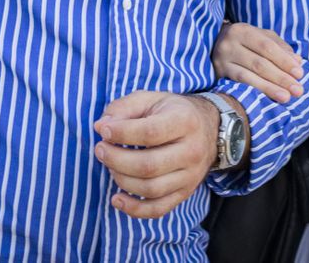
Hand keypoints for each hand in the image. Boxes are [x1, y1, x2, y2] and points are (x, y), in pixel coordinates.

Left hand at [93, 91, 217, 219]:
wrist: (208, 128)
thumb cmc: (172, 112)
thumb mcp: (151, 99)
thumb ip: (125, 107)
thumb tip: (101, 126)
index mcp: (184, 121)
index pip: (149, 133)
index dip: (121, 133)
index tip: (103, 130)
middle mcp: (191, 151)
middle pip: (148, 166)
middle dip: (116, 159)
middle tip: (100, 149)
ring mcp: (190, 176)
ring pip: (151, 189)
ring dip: (121, 180)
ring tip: (110, 166)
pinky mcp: (185, 193)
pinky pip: (158, 209)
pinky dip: (134, 209)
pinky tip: (117, 199)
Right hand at [212, 22, 303, 103]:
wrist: (211, 44)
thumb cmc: (244, 42)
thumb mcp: (261, 37)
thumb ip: (280, 47)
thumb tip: (297, 61)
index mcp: (243, 31)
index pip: (267, 46)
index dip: (284, 61)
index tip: (300, 73)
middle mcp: (229, 43)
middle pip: (259, 63)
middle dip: (281, 78)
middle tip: (298, 90)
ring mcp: (221, 60)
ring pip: (248, 76)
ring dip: (269, 88)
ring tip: (286, 97)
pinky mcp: (217, 74)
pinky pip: (238, 84)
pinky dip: (254, 91)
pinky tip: (265, 98)